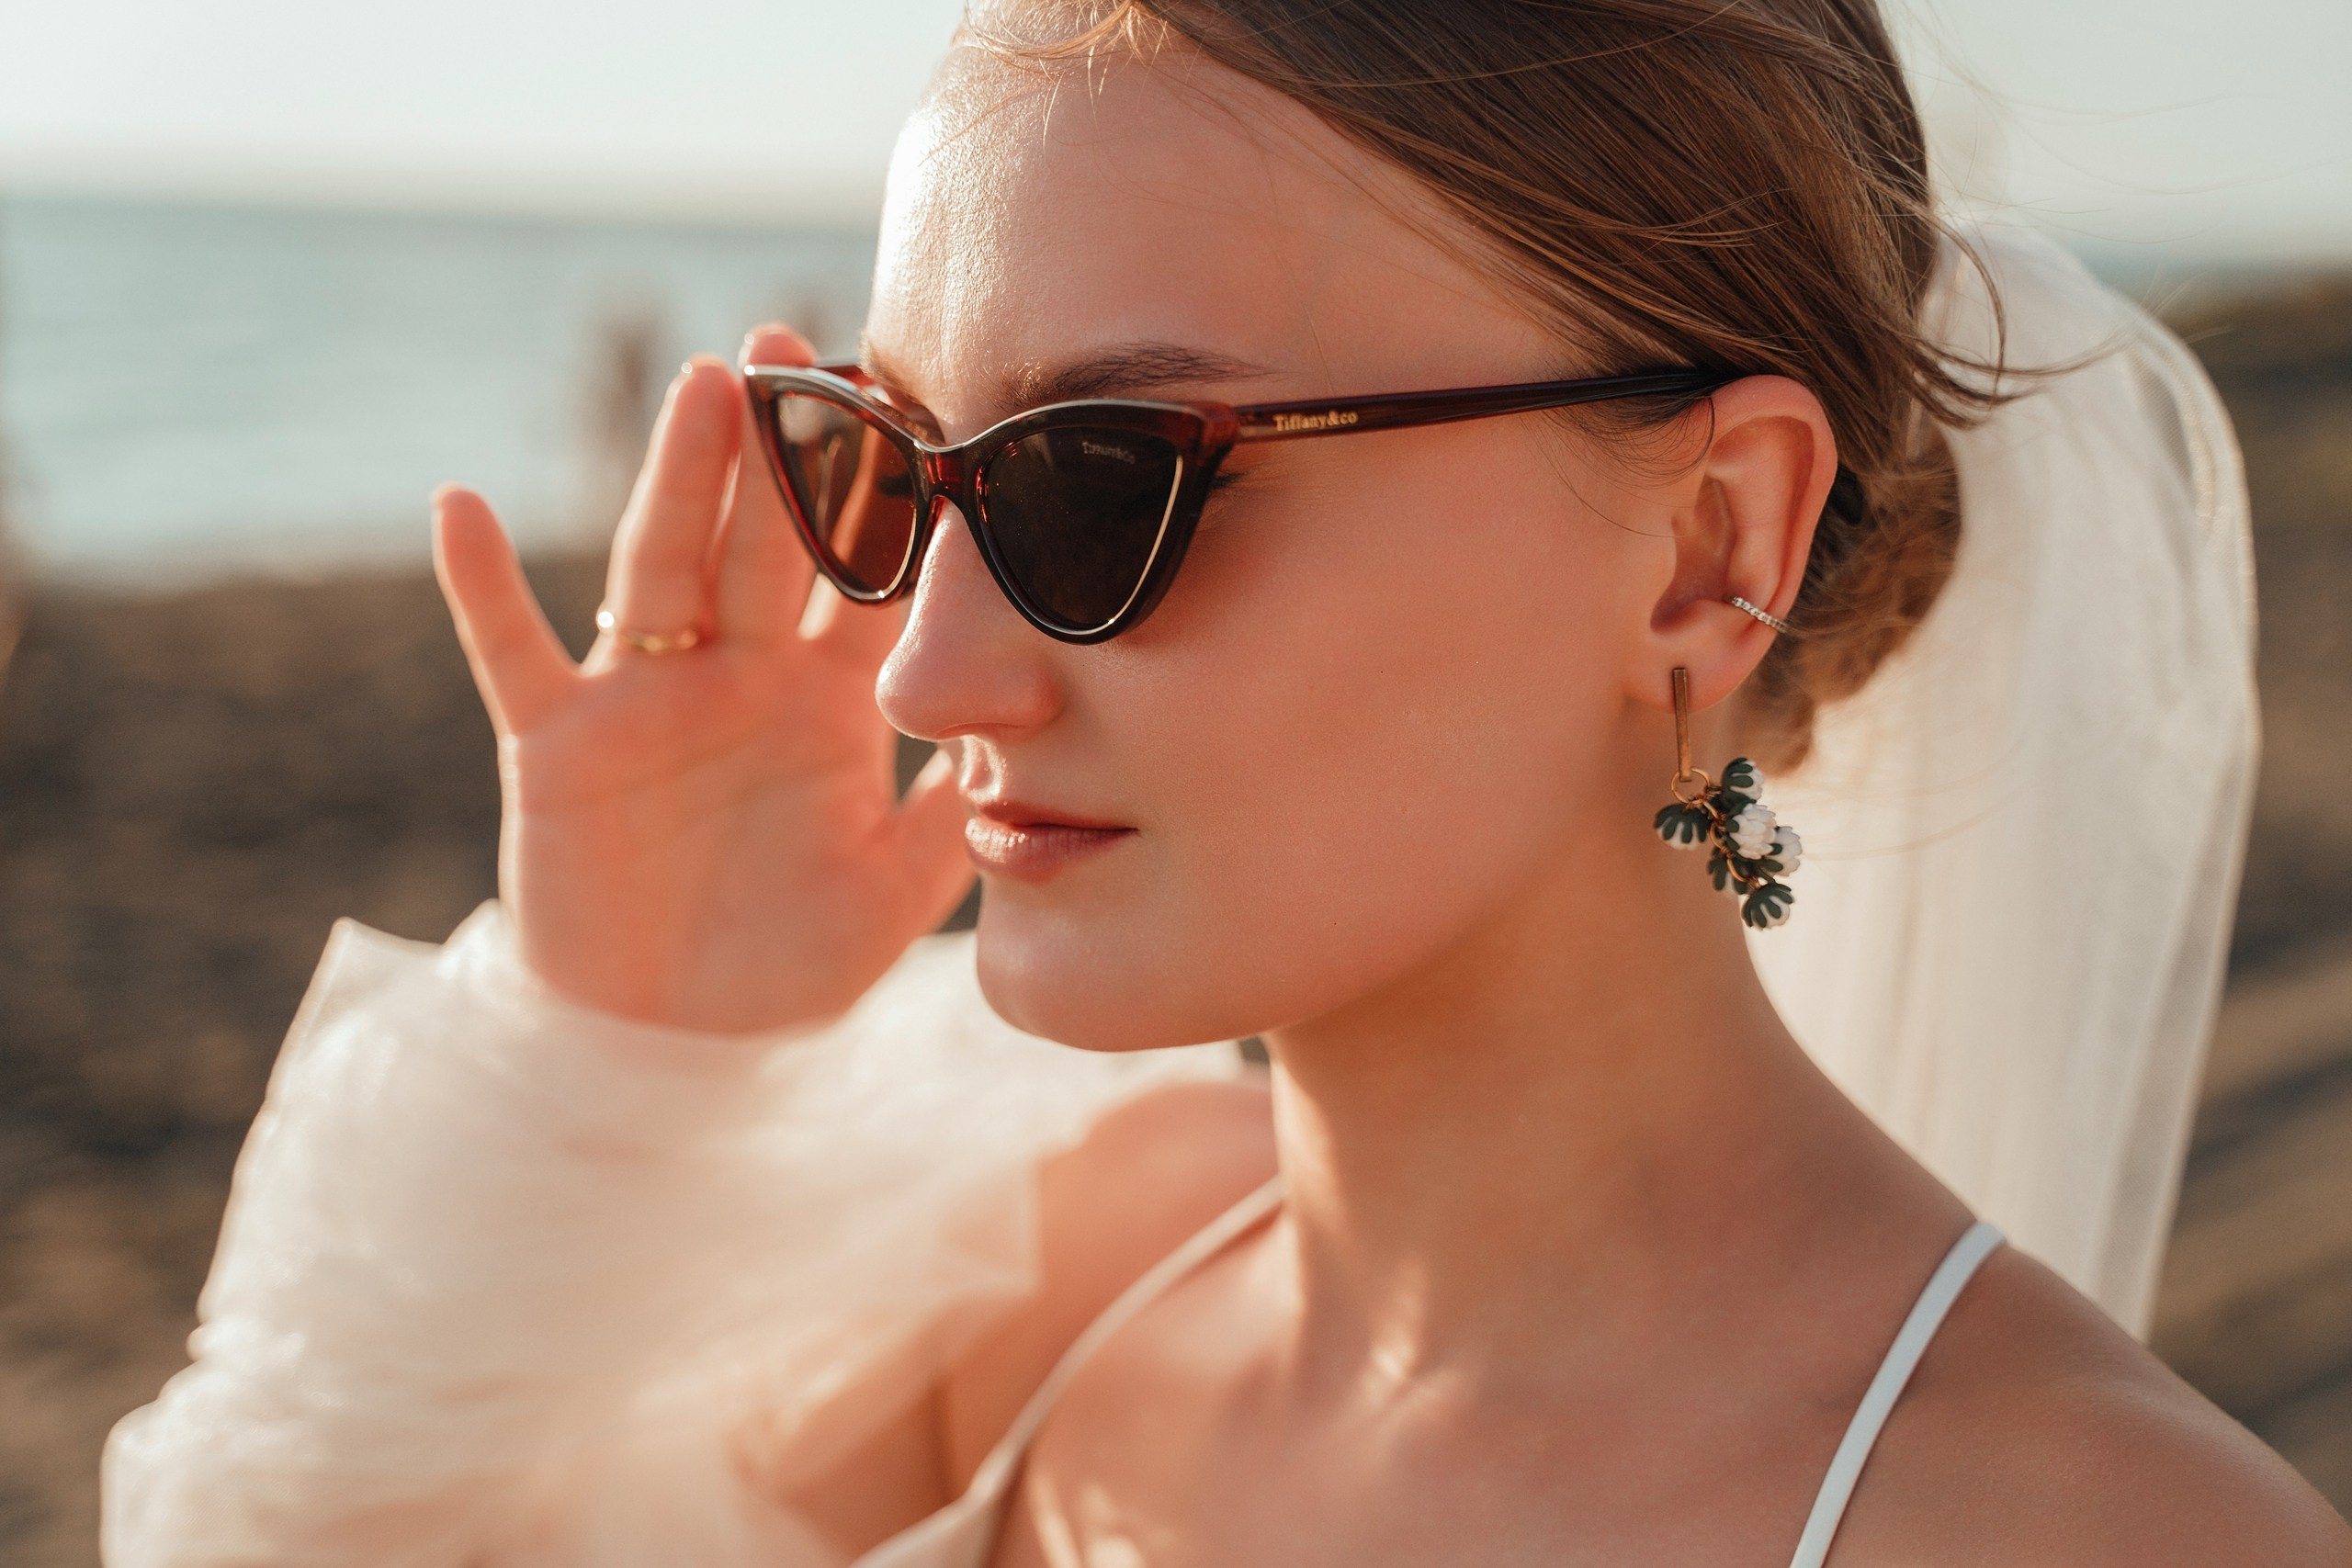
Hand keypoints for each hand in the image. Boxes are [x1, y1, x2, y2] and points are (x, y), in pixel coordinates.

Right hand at [432, 329, 971, 1032]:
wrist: (674, 1043)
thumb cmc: (788, 962)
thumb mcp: (890, 899)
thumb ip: (949, 825)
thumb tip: (1022, 753)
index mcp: (828, 700)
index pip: (865, 583)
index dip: (891, 508)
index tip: (925, 412)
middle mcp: (739, 674)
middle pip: (763, 542)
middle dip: (782, 450)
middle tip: (800, 349)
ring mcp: (645, 697)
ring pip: (661, 567)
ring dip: (676, 478)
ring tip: (701, 385)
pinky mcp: (556, 741)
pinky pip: (513, 651)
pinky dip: (481, 585)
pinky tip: (460, 506)